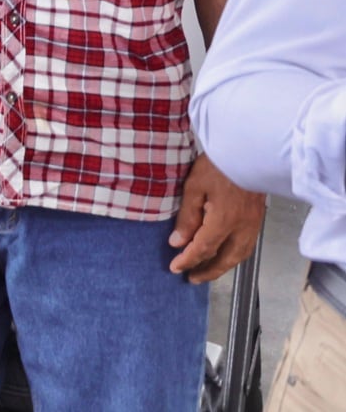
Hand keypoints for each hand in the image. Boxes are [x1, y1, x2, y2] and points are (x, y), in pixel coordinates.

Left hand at [168, 154, 263, 282]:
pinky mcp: (257, 220)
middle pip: (224, 259)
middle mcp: (241, 229)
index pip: (203, 249)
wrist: (248, 154)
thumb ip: (187, 217)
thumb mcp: (194, 188)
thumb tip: (177, 242)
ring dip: (222, 267)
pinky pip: (246, 246)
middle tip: (191, 278)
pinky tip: (225, 255)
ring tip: (207, 271)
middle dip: (207, 271)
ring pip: (238, 256)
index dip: (188, 260)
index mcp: (223, 221)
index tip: (175, 268)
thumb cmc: (218, 167)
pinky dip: (233, 256)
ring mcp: (252, 225)